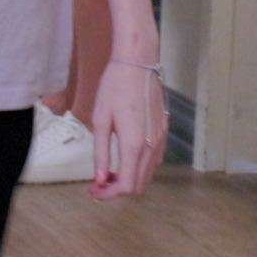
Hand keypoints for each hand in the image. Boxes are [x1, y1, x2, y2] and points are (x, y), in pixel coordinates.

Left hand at [87, 58, 164, 198]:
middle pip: (139, 185)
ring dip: (129, 178)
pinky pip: (154, 159)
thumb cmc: (115, 86)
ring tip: (109, 171)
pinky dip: (139, 167)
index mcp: (134, 144)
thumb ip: (101, 153)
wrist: (138, 62)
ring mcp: (160, 138)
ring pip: (148, 173)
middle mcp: (151, 145)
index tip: (93, 191)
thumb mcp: (100, 120)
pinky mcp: (163, 130)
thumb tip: (100, 179)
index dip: (108, 194)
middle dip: (117, 189)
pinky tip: (124, 157)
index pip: (126, 186)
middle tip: (98, 183)